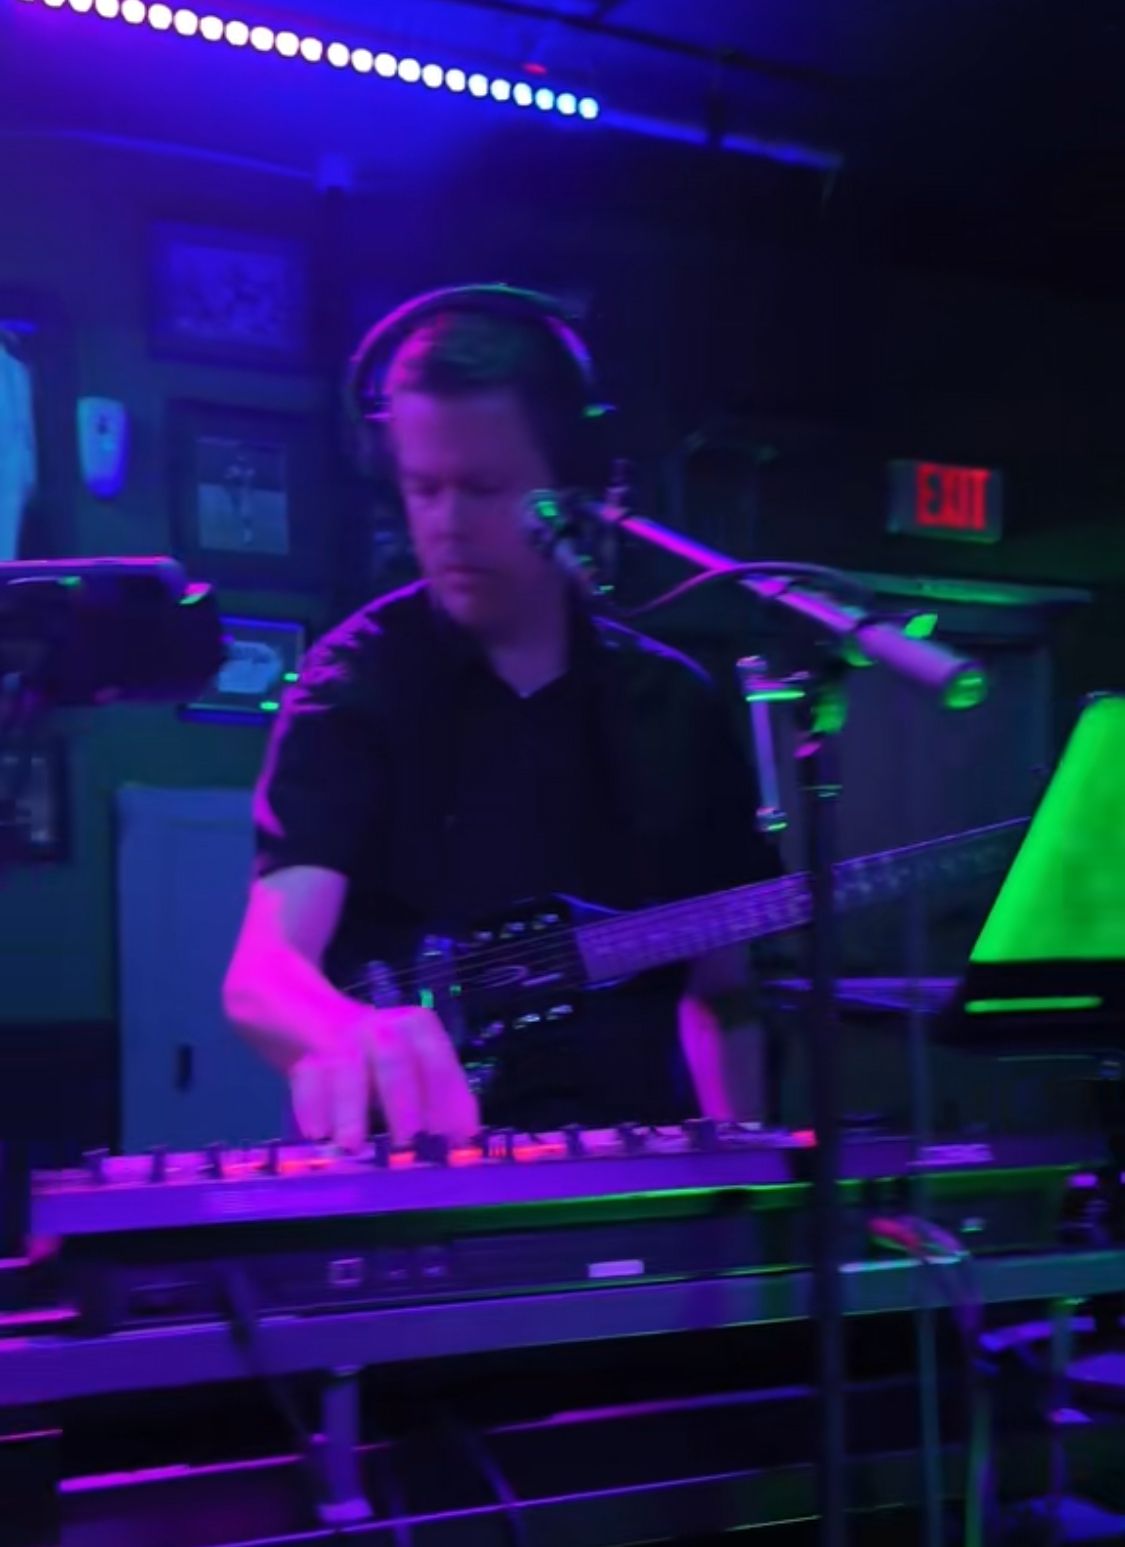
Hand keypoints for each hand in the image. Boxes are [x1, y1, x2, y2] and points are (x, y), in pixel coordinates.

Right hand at [289, 1006, 479, 1150]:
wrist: (316, 1019)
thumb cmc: (379, 1061)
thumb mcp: (414, 1072)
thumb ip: (437, 1103)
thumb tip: (462, 1146)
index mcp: (418, 1029)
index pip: (438, 1064)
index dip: (449, 1103)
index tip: (455, 1142)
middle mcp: (382, 1028)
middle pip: (393, 1059)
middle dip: (402, 1103)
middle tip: (407, 1142)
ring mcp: (341, 1038)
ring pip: (346, 1068)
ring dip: (351, 1109)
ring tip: (351, 1145)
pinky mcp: (305, 1054)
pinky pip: (307, 1080)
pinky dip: (311, 1108)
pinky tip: (317, 1135)